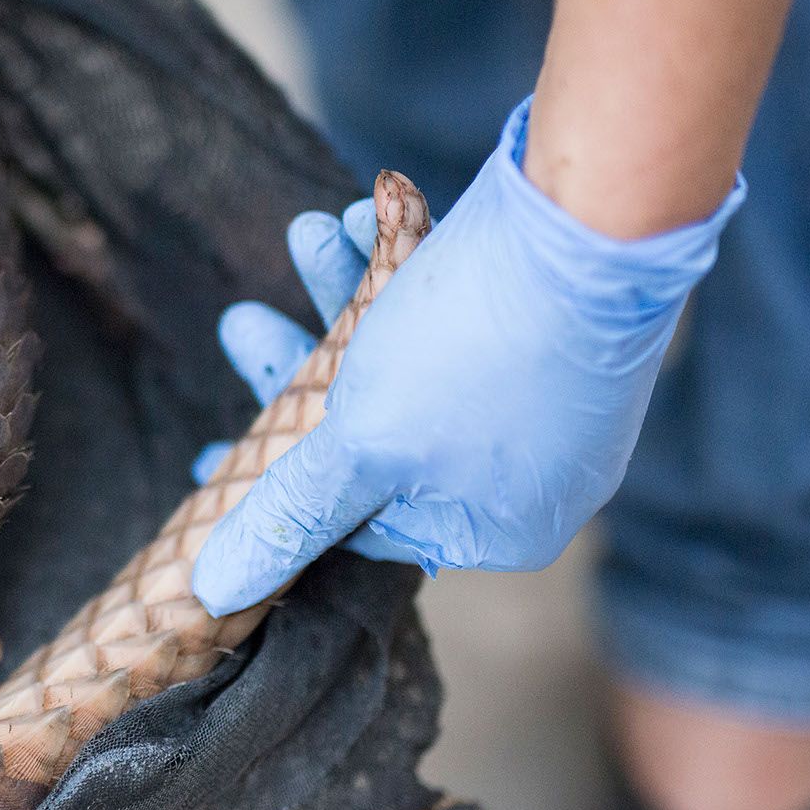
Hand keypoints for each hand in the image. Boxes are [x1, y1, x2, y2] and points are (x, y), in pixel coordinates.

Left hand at [189, 99, 744, 615]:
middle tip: (239, 323)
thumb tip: (214, 595)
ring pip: (408, 359)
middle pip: (377, 436)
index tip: (214, 452)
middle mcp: (530, 474)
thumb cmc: (472, 351)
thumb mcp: (361, 446)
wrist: (595, 217)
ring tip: (308, 232)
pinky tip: (366, 215)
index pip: (365, 523)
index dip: (284, 481)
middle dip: (299, 366)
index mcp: (495, 530)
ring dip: (343, 294)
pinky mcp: (552, 324)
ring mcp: (546, 399)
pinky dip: (401, 269)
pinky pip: (453, 309)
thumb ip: (292, 516)